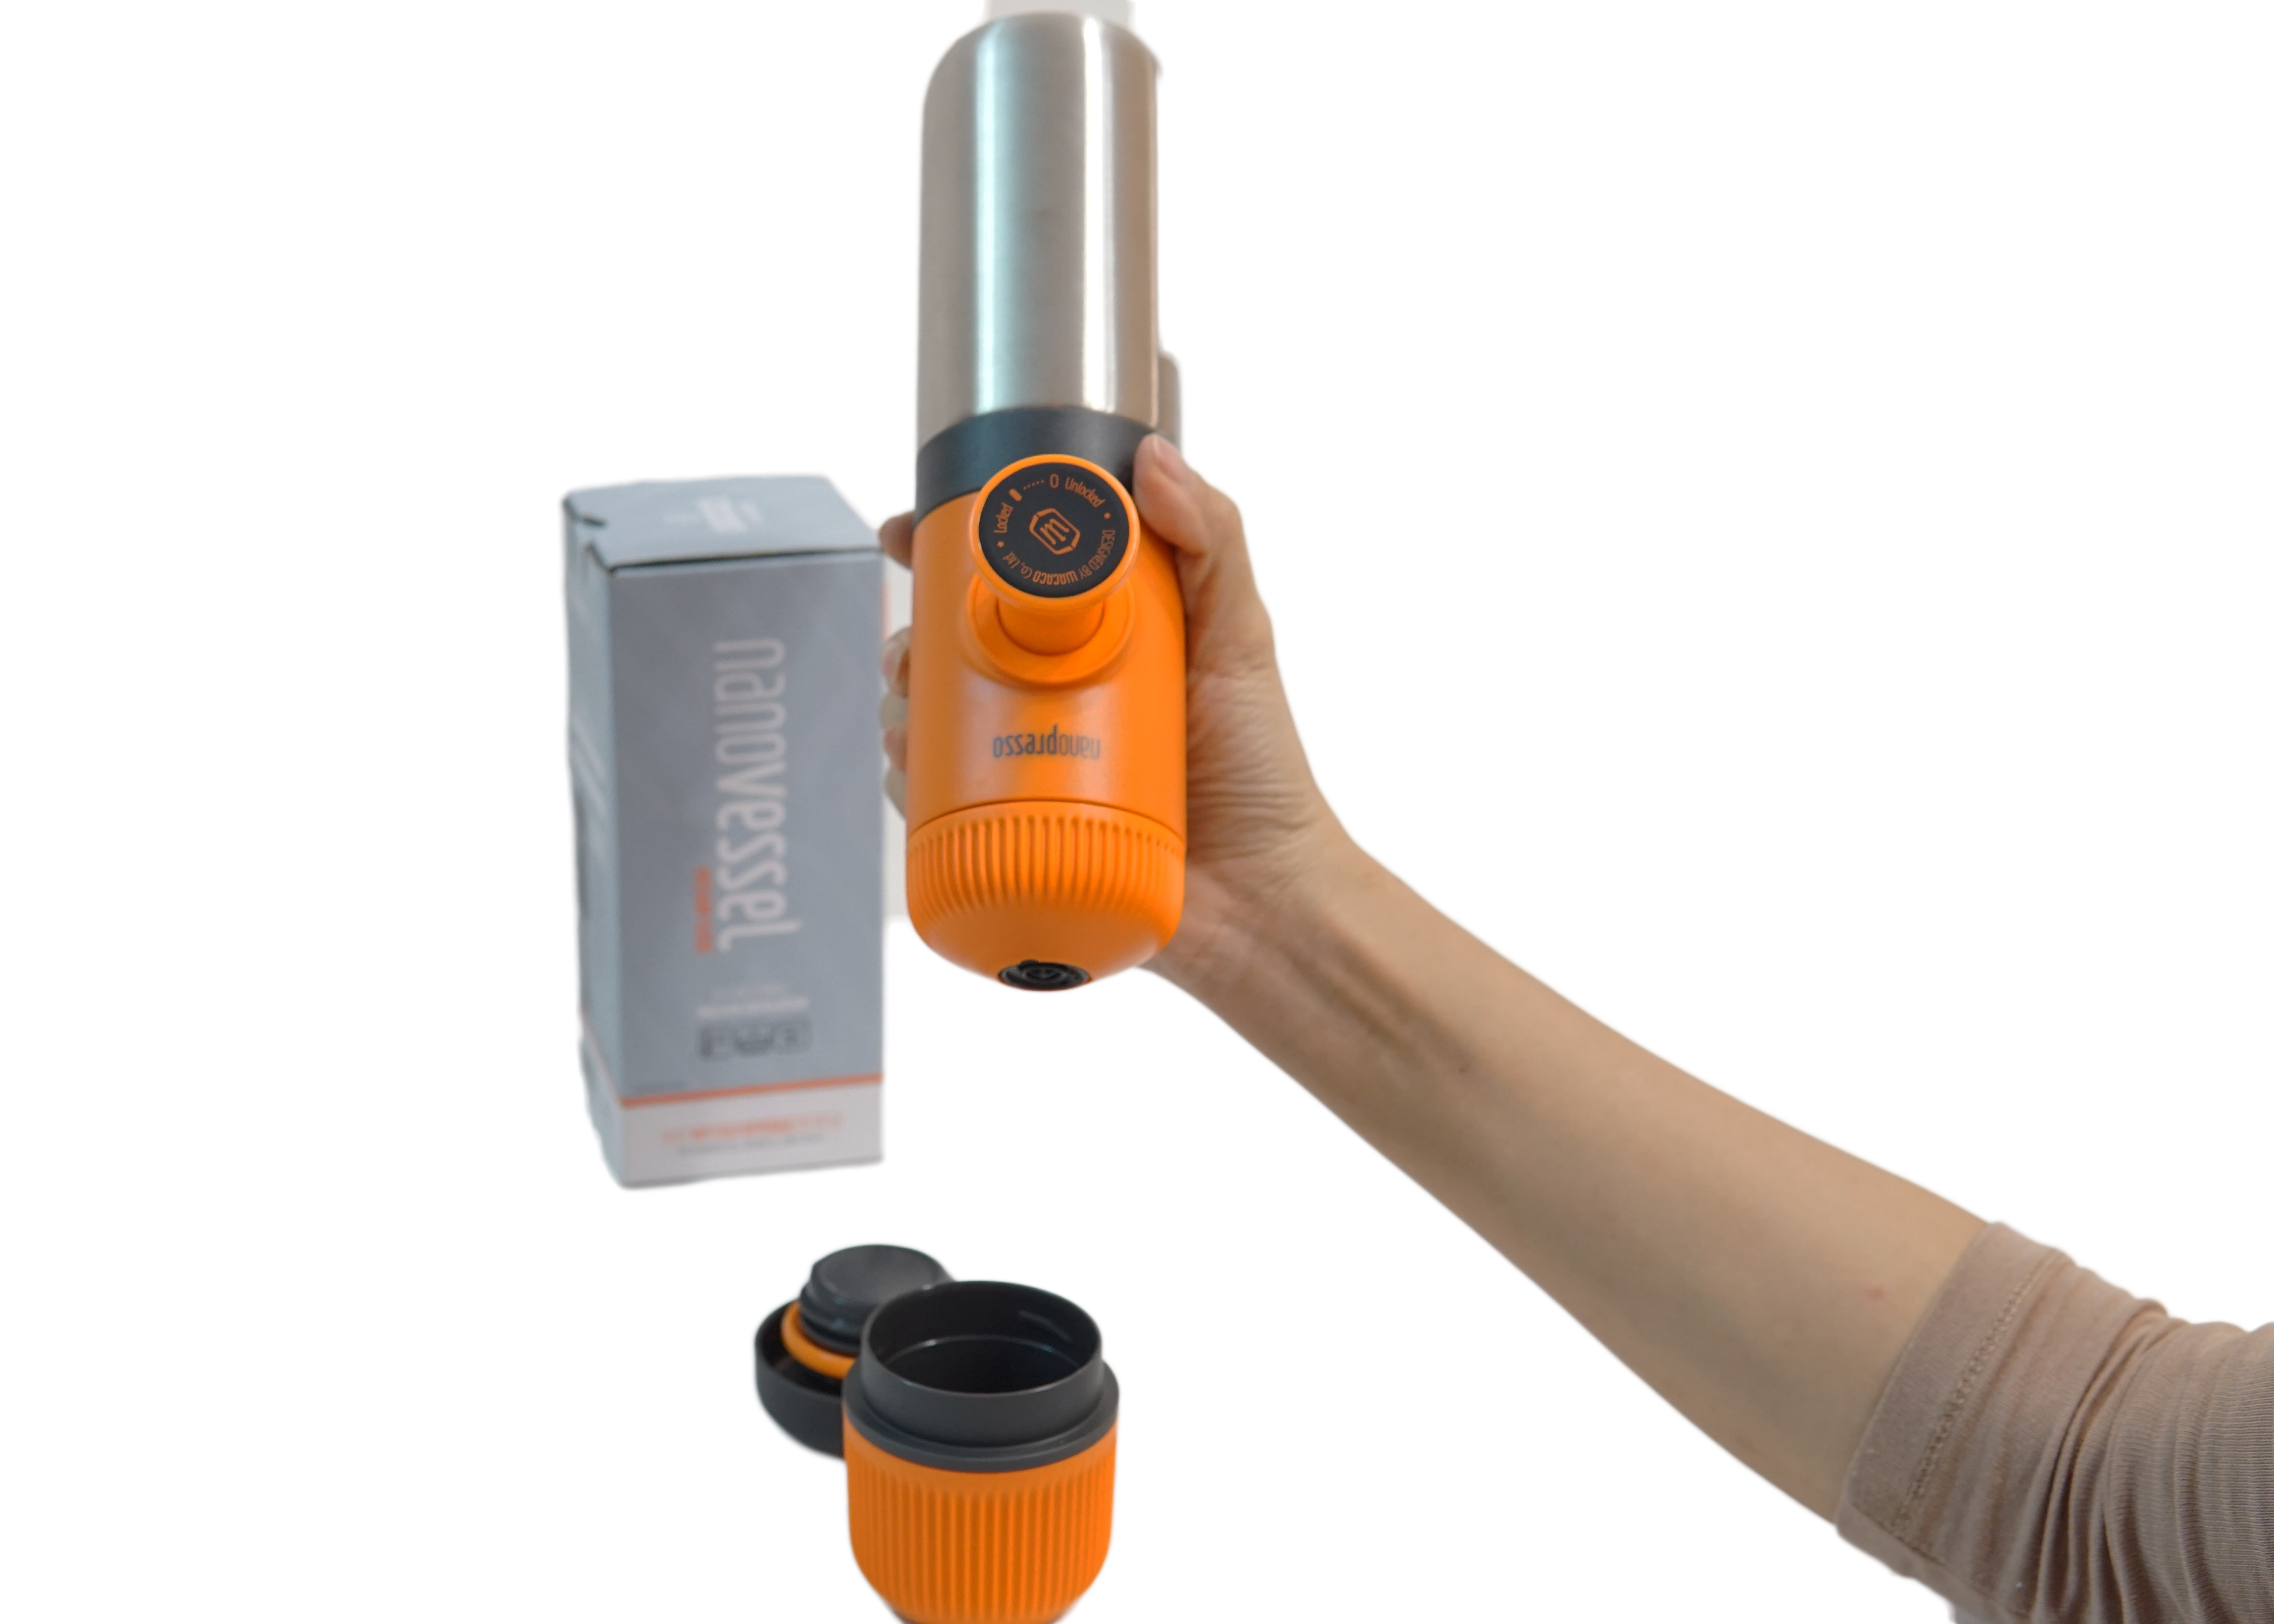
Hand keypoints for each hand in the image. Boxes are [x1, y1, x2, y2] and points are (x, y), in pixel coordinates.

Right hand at [877, 433, 1345, 986]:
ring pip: (932, 720)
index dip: (944, 548)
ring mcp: (1030, 766)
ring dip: (901, 707)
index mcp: (1098, 638)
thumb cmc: (1263, 771)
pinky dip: (908, 783)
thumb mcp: (1240, 636)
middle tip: (914, 646)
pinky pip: (934, 805)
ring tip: (915, 715)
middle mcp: (1055, 697)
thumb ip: (1211, 540)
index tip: (909, 532)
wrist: (1264, 902)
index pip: (1004, 576)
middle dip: (911, 634)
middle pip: (948, 644)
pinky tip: (913, 771)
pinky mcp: (1013, 839)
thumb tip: (1152, 457)